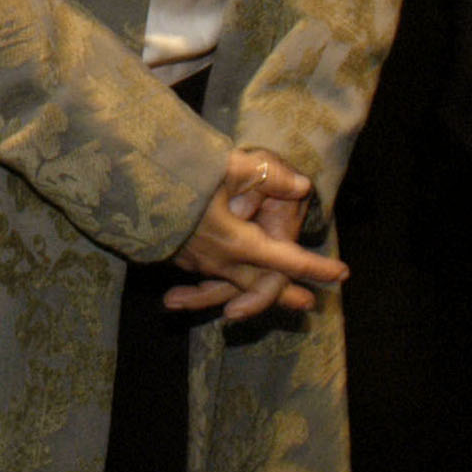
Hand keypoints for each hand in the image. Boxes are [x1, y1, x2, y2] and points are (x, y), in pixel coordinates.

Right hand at [166, 147, 343, 323]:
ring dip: (254, 293)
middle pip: (262, 286)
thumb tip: (303, 187)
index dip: (317, 267)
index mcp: (240, 242)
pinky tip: (223, 274)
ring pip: (232, 285)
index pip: (288, 260)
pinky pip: (208, 275)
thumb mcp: (231, 167)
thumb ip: (269, 176)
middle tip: (309, 304)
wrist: (129, 182)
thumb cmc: (183, 174)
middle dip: (285, 295)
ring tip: (264, 299)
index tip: (341, 273)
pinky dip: (223, 282)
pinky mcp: (176, 256)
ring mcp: (196, 261)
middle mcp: (220, 259)